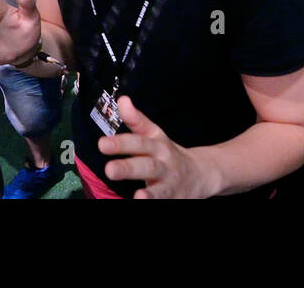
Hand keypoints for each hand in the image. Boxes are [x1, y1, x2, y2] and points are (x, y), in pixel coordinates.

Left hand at [98, 96, 218, 197]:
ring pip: (159, 190)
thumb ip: (136, 120)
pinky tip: (144, 204)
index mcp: (157, 145)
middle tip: (109, 170)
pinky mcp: (174, 200)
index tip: (102, 144)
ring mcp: (170, 184)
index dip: (121, 143)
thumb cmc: (168, 154)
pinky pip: (164, 203)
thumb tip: (121, 99)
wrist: (201, 174)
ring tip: (139, 197)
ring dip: (150, 195)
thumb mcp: (155, 134)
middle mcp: (164, 163)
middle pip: (146, 166)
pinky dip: (155, 204)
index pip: (139, 141)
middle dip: (128, 168)